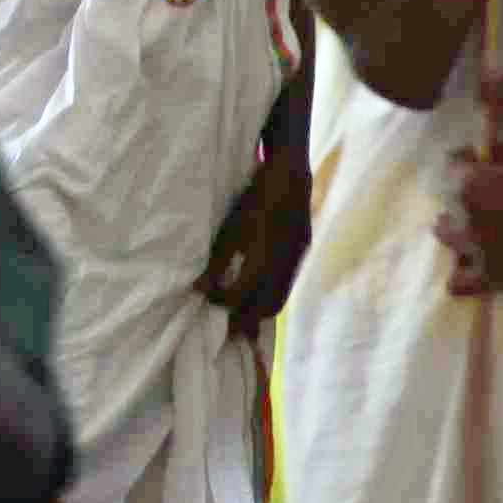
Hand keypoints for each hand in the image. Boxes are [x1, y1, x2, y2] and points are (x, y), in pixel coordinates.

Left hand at [197, 133, 311, 333]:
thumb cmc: (253, 198)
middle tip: (224, 325)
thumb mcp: (230, 229)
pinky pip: (286, 286)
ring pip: (278, 301)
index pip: (240, 296)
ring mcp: (296, 261)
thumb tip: (201, 289)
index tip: (206, 299)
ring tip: (240, 314)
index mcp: (262, 258)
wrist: (290, 177)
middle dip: (245, 320)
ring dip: (259, 311)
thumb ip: (217, 262)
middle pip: (264, 308)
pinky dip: (270, 295)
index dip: (222, 302)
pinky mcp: (302, 254)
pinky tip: (257, 291)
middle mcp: (283, 265)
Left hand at [446, 87, 502, 297]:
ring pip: (451, 238)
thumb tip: (485, 64)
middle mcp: (470, 225)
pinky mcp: (499, 283)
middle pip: (451, 202)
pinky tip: (488, 253)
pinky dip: (465, 269)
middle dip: (471, 191)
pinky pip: (460, 282)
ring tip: (497, 215)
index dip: (477, 157)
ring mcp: (483, 257)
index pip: (455, 164)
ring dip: (464, 225)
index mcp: (474, 186)